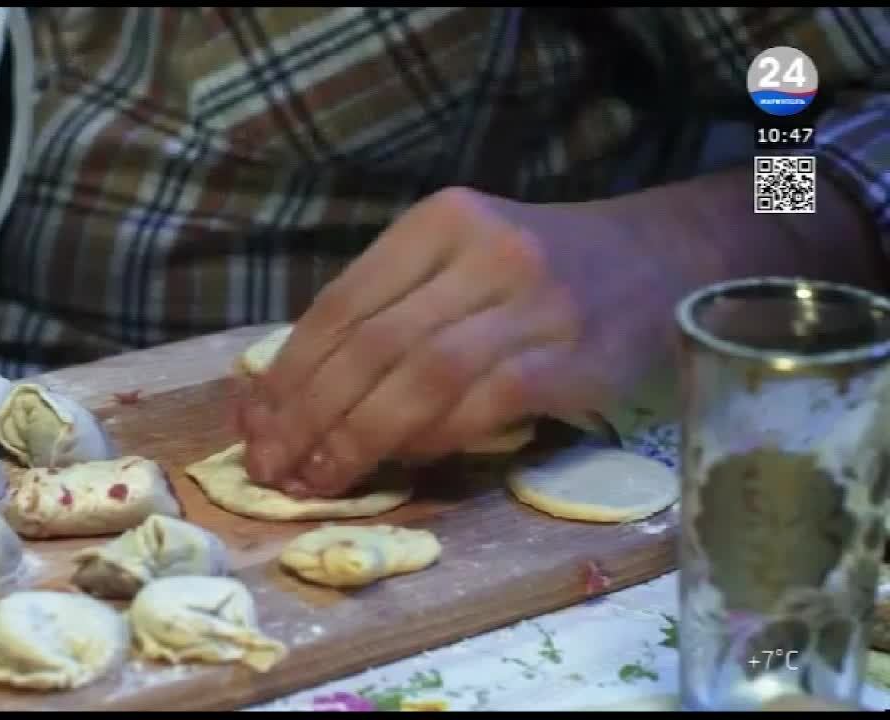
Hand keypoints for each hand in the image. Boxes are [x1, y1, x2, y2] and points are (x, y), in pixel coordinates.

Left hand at [236, 187, 703, 496]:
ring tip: (320, 479)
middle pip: (371, 343)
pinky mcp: (573, 358)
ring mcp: (532, 304)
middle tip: (273, 467)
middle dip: (309, 414)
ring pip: (420, 377)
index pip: (342, 302)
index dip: (290, 373)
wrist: (660, 258)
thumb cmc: (538, 269)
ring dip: (358, 437)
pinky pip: (482, 407)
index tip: (256, 425)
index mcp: (439, 221)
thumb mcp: (458, 259)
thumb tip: (296, 395)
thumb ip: (389, 309)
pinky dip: (433, 440)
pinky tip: (403, 464)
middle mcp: (483, 251)